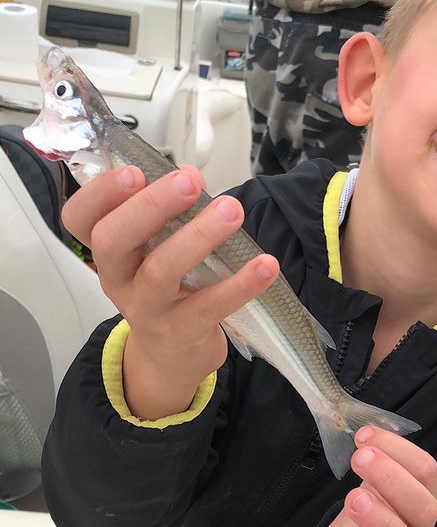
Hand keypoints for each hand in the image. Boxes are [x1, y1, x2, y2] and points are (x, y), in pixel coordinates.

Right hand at [62, 165, 278, 417]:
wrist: (170, 356)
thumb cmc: (165, 287)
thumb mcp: (152, 251)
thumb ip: (166, 213)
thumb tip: (190, 176)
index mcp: (108, 250)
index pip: (80, 219)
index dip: (100, 193)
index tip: (134, 171)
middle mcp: (118, 278)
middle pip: (113, 240)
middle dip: (151, 205)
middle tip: (189, 181)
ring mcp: (147, 308)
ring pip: (161, 271)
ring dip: (199, 236)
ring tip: (231, 210)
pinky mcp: (182, 331)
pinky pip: (210, 306)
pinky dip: (240, 284)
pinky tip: (265, 264)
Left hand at [309, 427, 436, 526]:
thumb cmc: (362, 514)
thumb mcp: (369, 483)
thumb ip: (371, 457)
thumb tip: (361, 425)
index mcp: (416, 498)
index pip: (426, 471)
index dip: (399, 449)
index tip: (364, 435)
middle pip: (425, 509)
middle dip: (393, 479)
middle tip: (361, 458)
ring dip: (382, 521)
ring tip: (352, 498)